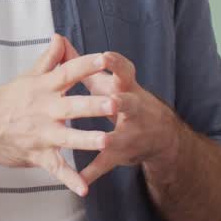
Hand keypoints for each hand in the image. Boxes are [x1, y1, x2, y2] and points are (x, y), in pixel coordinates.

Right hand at [0, 34, 117, 196]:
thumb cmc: (5, 101)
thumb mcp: (27, 77)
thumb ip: (48, 59)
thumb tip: (60, 37)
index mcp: (44, 88)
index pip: (68, 73)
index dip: (86, 65)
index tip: (105, 59)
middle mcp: (44, 109)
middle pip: (73, 106)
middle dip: (94, 105)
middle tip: (115, 103)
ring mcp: (42, 134)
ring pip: (68, 137)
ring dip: (87, 140)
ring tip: (107, 142)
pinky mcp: (38, 155)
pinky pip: (56, 169)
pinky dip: (69, 180)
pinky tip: (84, 189)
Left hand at [70, 41, 181, 185]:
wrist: (160, 135)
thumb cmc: (125, 99)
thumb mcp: (107, 81)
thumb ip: (82, 64)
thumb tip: (59, 41)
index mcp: (127, 88)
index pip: (125, 72)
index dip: (116, 64)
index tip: (105, 56)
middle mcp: (133, 109)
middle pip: (129, 103)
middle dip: (121, 102)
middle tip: (113, 100)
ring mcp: (129, 133)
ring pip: (120, 136)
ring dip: (111, 138)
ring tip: (103, 141)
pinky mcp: (121, 153)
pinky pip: (107, 163)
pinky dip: (94, 171)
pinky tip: (82, 179)